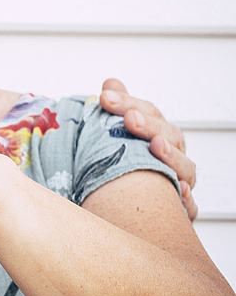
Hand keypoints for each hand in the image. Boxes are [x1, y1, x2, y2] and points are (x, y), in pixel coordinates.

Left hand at [100, 79, 197, 219]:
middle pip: (169, 135)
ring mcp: (178, 182)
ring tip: (156, 146)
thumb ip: (116, 110)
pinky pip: (189, 206)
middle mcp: (171, 157)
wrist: (124, 211)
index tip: (105, 97)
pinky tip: (179, 191)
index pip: (148, 113)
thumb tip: (111, 84)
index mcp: (156, 136)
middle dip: (149, 125)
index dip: (128, 103)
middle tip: (129, 119)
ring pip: (184, 167)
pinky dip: (186, 199)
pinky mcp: (180, 211)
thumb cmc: (121, 169)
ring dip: (171, 156)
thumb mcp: (113, 139)